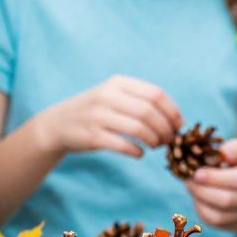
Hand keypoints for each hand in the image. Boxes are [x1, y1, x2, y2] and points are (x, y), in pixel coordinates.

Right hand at [34, 76, 182, 157]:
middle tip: (169, 140)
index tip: (178, 125)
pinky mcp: (91, 135)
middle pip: (149, 112)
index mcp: (118, 83)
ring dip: (154, 140)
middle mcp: (107, 96)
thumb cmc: (97, 111)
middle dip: (165, 129)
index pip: (155, 94)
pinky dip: (137, 151)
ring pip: (138, 128)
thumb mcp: (115, 96)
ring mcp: (97, 115)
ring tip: (157, 146)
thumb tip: (177, 120)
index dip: (172, 111)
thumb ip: (142, 101)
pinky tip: (140, 153)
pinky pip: (122, 144)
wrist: (57, 124)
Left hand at [185, 137, 236, 231]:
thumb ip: (232, 149)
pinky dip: (201, 210)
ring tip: (192, 188)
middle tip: (188, 180)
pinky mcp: (236, 225)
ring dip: (200, 201)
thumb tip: (212, 158)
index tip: (196, 173)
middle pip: (227, 200)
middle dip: (202, 191)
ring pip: (219, 215)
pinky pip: (214, 222)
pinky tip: (198, 198)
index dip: (215, 178)